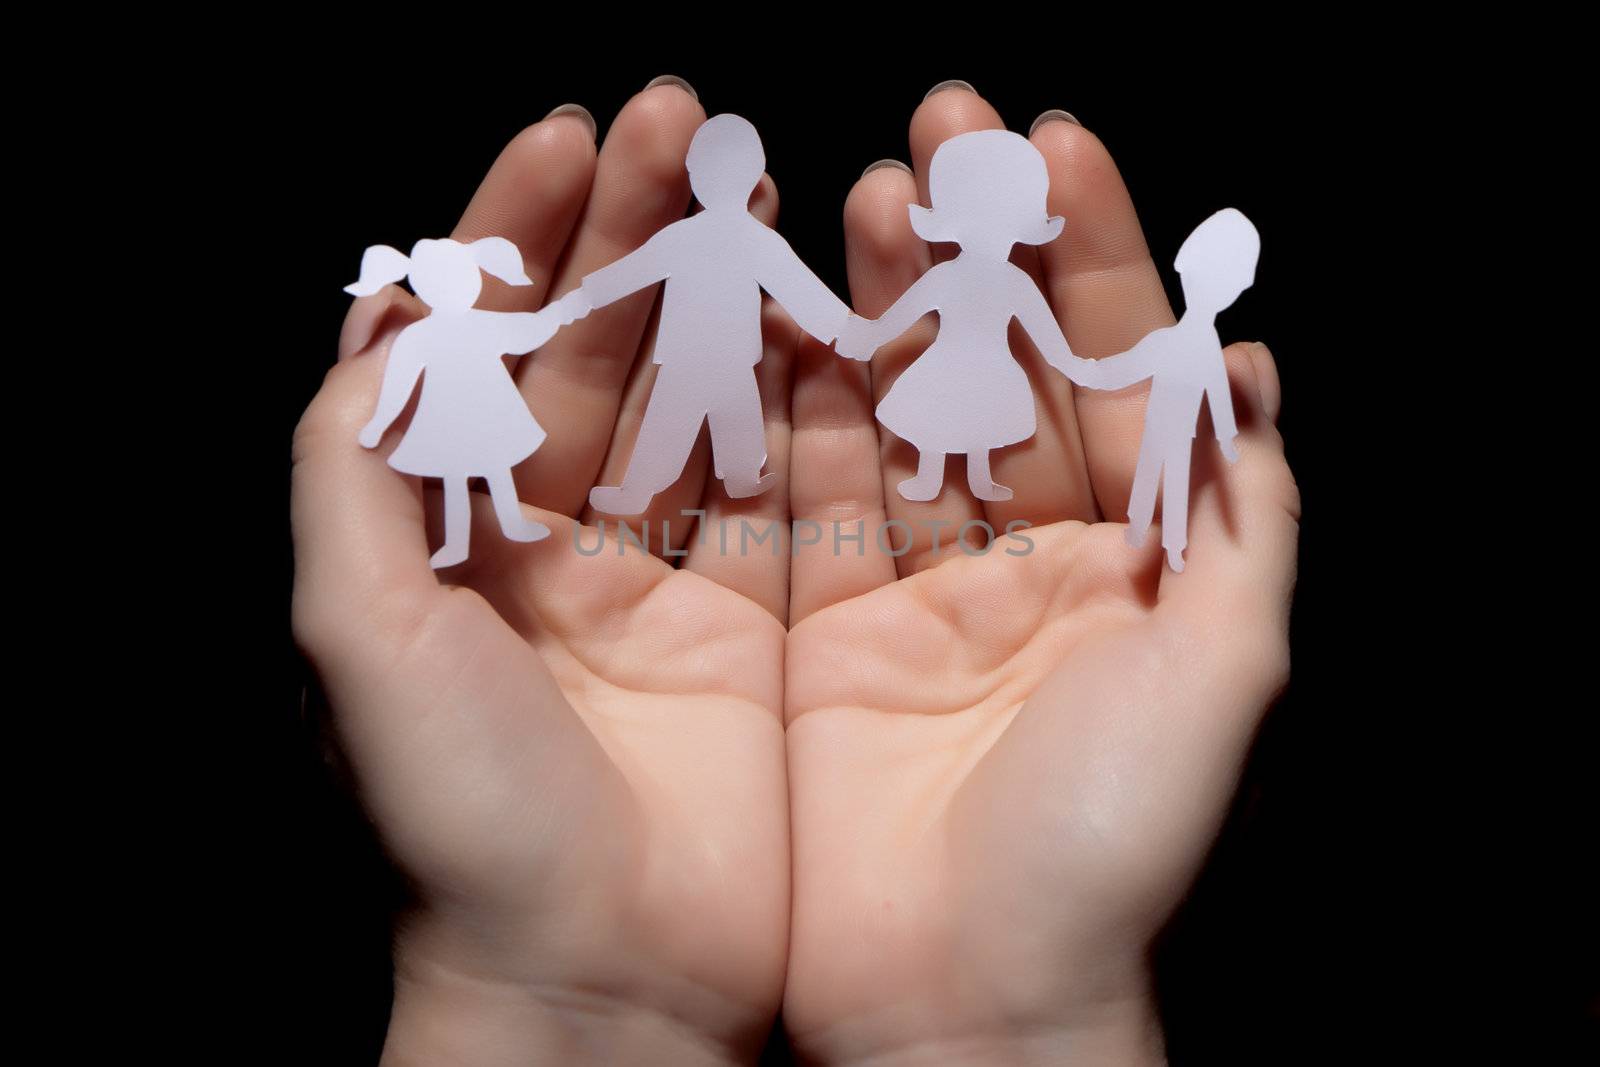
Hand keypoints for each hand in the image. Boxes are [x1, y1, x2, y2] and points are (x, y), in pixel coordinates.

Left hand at [295, 83, 796, 1064]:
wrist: (599, 986)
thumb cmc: (463, 823)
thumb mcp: (358, 633)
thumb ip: (352, 469)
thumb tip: (380, 316)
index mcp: (457, 532)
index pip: (488, 342)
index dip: (521, 231)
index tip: (570, 136)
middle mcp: (561, 543)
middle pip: (603, 347)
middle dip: (638, 229)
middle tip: (686, 122)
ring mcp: (671, 578)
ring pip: (705, 399)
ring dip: (734, 293)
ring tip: (771, 190)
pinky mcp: (766, 626)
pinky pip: (792, 486)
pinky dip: (814, 400)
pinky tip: (836, 317)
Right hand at [781, 88, 1299, 1063]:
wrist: (960, 998)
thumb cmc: (1103, 847)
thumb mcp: (1220, 677)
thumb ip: (1243, 526)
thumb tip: (1248, 370)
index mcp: (1124, 563)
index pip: (1113, 375)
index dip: (1088, 259)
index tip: (1054, 146)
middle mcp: (1019, 561)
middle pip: (995, 372)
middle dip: (975, 250)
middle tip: (941, 133)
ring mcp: (908, 587)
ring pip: (892, 414)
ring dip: (877, 304)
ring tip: (861, 195)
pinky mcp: (812, 627)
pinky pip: (800, 493)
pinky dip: (787, 402)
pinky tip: (776, 311)